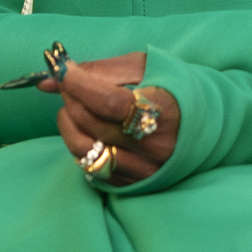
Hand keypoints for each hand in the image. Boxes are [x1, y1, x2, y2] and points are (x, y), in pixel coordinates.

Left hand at [46, 51, 180, 184]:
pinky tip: (88, 128)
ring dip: (67, 122)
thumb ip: (98, 70)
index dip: (78, 85)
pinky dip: (79, 143)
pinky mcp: (131, 184)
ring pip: (83, 148)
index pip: (108, 101)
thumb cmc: (172, 88)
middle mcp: (154, 146)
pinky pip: (89, 166)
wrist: (203, 124)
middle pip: (91, 123)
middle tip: (69, 83)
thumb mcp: (144, 67)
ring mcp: (142, 169)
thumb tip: (49, 78)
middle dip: (70, 97)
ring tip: (75, 106)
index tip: (63, 69)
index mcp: (163, 111)